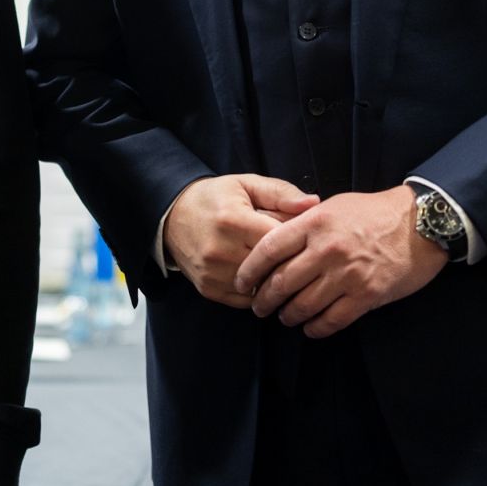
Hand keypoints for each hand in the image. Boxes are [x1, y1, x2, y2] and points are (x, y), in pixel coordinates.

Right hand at [163, 174, 318, 306]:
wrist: (172, 215)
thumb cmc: (215, 197)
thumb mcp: (247, 184)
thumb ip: (281, 193)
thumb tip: (314, 202)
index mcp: (234, 221)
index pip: (279, 241)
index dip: (296, 240)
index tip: (303, 237)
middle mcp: (221, 251)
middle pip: (272, 267)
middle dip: (287, 261)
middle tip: (296, 254)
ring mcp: (213, 274)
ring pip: (261, 287)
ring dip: (273, 279)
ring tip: (278, 265)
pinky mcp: (208, 289)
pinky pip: (246, 300)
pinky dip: (257, 291)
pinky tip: (260, 277)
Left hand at [233, 185, 449, 337]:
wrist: (421, 224)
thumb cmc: (375, 212)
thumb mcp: (334, 205)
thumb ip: (305, 222)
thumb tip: (276, 240)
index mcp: (315, 222)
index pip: (269, 248)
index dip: (250, 269)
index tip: (241, 282)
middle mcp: (327, 249)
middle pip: (282, 282)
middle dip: (264, 299)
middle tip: (258, 307)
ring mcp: (347, 275)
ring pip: (304, 305)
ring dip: (288, 316)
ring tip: (284, 317)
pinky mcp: (366, 296)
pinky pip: (332, 320)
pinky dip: (316, 328)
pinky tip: (310, 328)